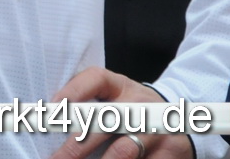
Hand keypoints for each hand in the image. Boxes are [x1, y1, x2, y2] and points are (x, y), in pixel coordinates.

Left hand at [48, 68, 193, 158]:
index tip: (52, 107)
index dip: (73, 90)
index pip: (96, 78)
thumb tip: (52, 121)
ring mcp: (157, 129)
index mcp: (120, 85)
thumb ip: (89, 104)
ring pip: (123, 151)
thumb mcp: (115, 98)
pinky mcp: (171, 152)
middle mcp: (139, 104)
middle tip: (57, 158)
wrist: (177, 121)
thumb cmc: (131, 111)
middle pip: (104, 122)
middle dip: (77, 145)